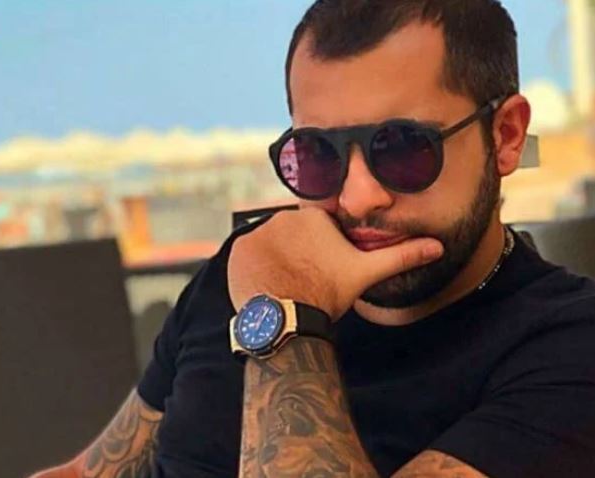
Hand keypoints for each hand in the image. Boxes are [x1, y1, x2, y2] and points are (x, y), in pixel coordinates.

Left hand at [227, 208, 443, 319]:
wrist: (287, 318)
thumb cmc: (326, 294)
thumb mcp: (365, 273)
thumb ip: (400, 256)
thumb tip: (437, 247)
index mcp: (314, 218)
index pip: (314, 231)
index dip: (318, 252)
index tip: (318, 270)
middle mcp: (283, 217)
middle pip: (290, 237)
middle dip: (296, 255)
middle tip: (302, 280)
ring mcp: (258, 232)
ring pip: (270, 246)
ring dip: (275, 261)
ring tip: (284, 285)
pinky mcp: (239, 248)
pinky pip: (247, 254)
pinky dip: (255, 267)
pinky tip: (267, 284)